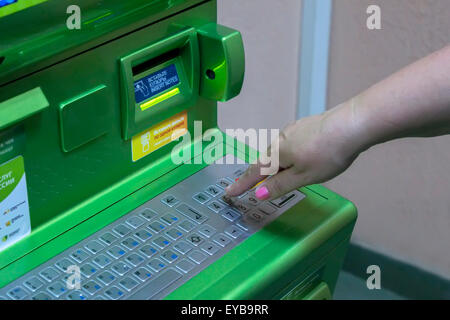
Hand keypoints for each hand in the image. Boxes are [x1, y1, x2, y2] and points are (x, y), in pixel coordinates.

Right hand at [225, 104, 363, 199]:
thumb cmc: (327, 153)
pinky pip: (291, 143)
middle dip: (259, 173)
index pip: (254, 172)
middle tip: (251, 186)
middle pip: (266, 159)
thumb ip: (279, 185)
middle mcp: (281, 138)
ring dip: (275, 164)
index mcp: (277, 153)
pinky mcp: (307, 125)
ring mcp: (295, 129)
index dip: (242, 184)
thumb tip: (258, 194)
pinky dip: (288, 154)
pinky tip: (299, 157)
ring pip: (279, 150)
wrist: (352, 125)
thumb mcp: (303, 176)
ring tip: (279, 175)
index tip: (230, 192)